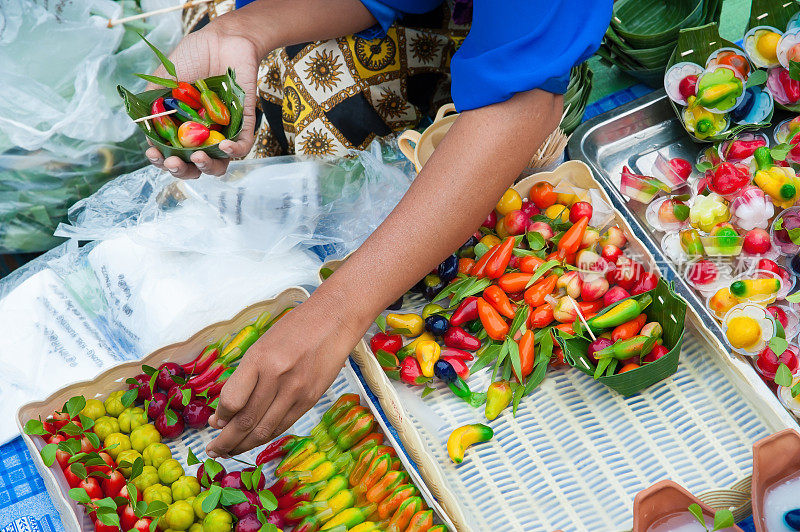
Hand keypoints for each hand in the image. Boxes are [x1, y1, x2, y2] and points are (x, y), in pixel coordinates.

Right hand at [145, 23, 259, 178]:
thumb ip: (153, 105)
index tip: (154, 154)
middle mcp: (202, 135)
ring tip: (197, 157)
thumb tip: (145, 132)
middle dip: (182, 170)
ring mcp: (223, 131)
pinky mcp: (244, 124)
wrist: (223, 39)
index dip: (161, 161)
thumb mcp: (164, 80)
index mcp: (181, 127)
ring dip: (207, 167)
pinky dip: (235, 151)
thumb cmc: (193, 56)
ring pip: (219, 164)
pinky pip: (243, 146)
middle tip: (174, 162)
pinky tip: (224, 146)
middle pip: (194, 167)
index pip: (170, 155)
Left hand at [205, 293, 362, 456]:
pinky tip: (255, 440)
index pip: (232, 401)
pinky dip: (267, 436)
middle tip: (214, 450)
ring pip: (265, 430)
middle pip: (246, 421)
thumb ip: (244, 377)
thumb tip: (225, 412)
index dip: (220, 417)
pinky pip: (284, 425)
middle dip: (226, 441)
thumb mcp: (261, 346)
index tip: (214, 423)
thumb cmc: (294, 329)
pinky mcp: (311, 399)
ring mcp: (296, 390)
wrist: (334, 320)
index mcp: (259, 359)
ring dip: (244, 445)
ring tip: (230, 451)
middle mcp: (277, 376)